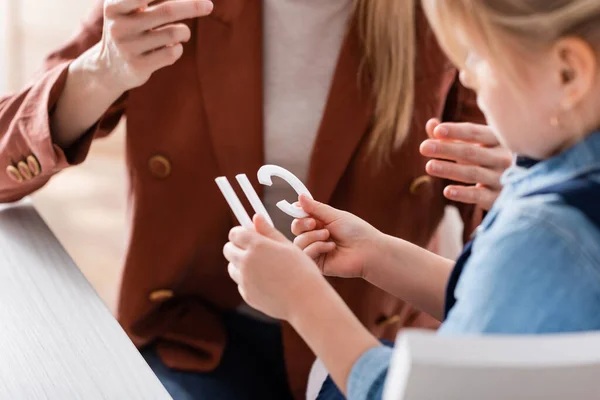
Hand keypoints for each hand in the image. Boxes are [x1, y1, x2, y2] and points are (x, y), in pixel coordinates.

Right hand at [95, 0, 212, 91]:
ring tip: (182, 33)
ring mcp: (128, 48)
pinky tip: (171, 49)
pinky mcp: (139, 66)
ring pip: (174, 33)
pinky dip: (178, 49)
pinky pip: (172, 53)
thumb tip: (191, 0)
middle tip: (208, 6)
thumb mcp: (128, 8)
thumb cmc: (129, 29)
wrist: (109, 68)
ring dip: (184, 32)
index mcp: (114, 6)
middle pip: (167, 10)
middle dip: (193, 6)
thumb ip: (152, 1)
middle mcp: (118, 26)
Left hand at [223, 215, 326, 320]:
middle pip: (228, 249)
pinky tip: (266, 282)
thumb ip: (268, 231)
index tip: (249, 234)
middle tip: (253, 249)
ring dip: (241, 264)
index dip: (242, 232)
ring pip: (232, 267)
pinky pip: (241, 283)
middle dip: (237, 247)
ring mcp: (245, 281)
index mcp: (257, 246)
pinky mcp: (247, 295)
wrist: (306, 301)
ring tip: (262, 266)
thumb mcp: (287, 246)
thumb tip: (256, 217)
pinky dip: (248, 280)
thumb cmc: (301, 270)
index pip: (235, 233)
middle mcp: (246, 262)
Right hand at [291, 195, 382, 278]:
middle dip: (302, 224)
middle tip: (314, 223)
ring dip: (312, 237)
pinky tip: (331, 247)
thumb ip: (315, 208)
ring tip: (327, 236)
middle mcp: (316, 237)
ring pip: (298, 242)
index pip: (300, 217)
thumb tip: (300, 197)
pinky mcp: (317, 264)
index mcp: (320, 223)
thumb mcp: (334, 215)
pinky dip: (316, 248)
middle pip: (295, 229)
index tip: (300, 209)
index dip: (298, 213)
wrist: (368, 251)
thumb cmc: (356, 231)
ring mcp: (316, 250)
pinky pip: (305, 254)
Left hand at [420, 119, 511, 209]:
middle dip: (446, 149)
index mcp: (498, 140)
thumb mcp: (473, 146)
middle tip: (423, 147)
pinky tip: (447, 191)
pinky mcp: (498, 198)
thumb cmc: (488, 161)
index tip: (437, 130)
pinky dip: (463, 194)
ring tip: (429, 166)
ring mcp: (502, 178)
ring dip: (449, 169)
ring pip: (473, 173)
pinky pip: (479, 195)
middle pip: (471, 152)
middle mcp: (503, 158)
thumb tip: (431, 123)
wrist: (520, 188)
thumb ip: (451, 137)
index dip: (456, 131)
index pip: (475, 133)